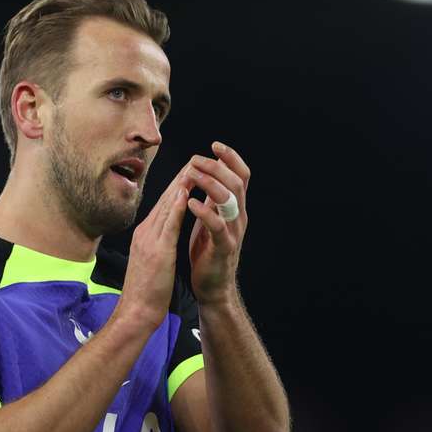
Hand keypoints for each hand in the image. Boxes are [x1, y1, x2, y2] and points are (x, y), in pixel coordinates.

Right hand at [115, 164, 194, 329]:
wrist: (135, 312)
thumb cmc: (145, 291)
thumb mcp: (150, 261)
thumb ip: (156, 244)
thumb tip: (164, 235)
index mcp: (144, 235)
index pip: (162, 205)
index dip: (176, 186)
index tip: (189, 171)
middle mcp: (145, 232)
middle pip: (164, 199)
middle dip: (180, 178)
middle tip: (194, 159)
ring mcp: (149, 240)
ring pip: (166, 206)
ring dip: (180, 185)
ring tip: (193, 167)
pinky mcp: (157, 251)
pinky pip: (168, 225)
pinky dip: (176, 207)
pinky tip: (185, 193)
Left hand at [185, 141, 249, 305]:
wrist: (212, 286)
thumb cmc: (207, 251)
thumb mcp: (212, 219)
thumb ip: (214, 199)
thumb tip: (210, 174)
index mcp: (236, 208)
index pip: (241, 176)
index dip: (231, 158)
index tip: (215, 145)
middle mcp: (239, 217)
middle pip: (236, 182)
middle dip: (217, 166)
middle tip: (196, 160)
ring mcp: (233, 232)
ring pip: (230, 200)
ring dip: (210, 183)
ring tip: (192, 175)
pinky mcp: (223, 248)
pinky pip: (218, 226)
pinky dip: (205, 212)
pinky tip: (190, 203)